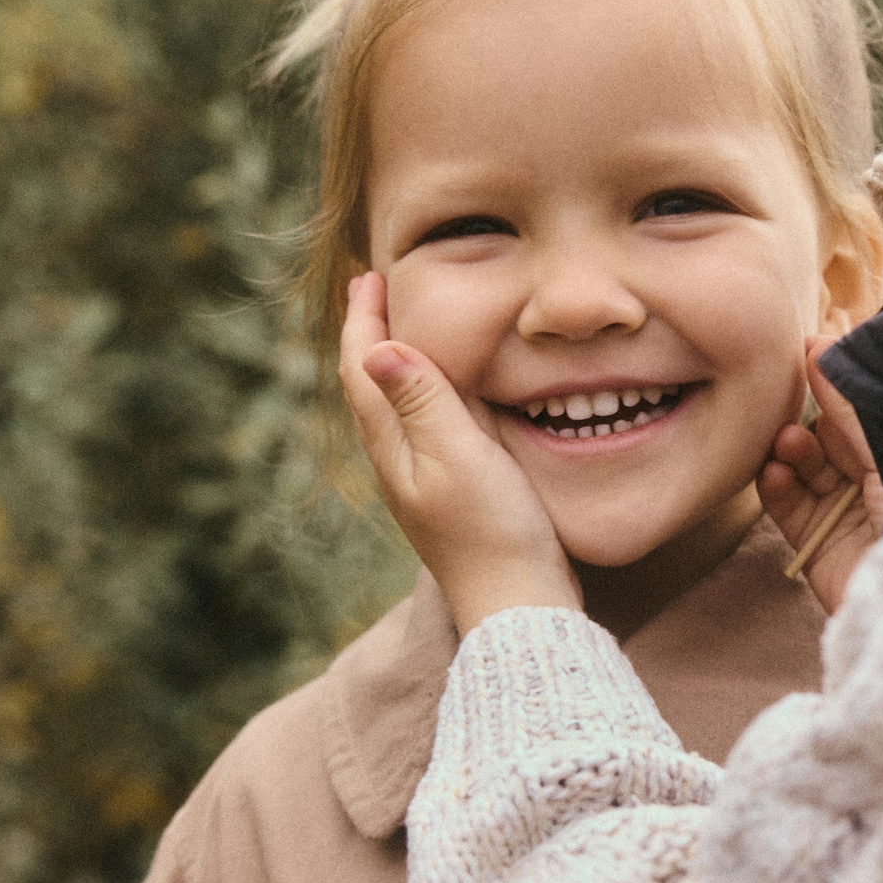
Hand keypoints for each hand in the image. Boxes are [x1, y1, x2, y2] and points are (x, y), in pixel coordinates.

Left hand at [339, 271, 579, 633]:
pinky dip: (425, 392)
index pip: (363, 369)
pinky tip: (450, 394)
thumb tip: (377, 347)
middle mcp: (399, 462)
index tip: (368, 275)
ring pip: (396, 408)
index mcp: (393, 447)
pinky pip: (425, 428)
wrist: (518, 607)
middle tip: (377, 288)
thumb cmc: (493, 532)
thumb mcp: (459, 456)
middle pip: (371, 385)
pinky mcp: (453, 496)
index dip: (364, 320)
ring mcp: (424, 482)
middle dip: (372, 333)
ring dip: (396, 361)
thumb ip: (423, 401)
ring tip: (407, 326)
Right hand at [759, 337, 882, 614]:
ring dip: (791, 449)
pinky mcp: (817, 546)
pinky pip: (787, 506)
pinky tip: (774, 471)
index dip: (836, 384)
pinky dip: (776, 485)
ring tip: (789, 442)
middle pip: (830, 435)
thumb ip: (852, 407)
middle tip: (789, 394)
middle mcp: (876, 482)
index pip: (864, 410)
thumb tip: (821, 348)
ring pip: (805, 467)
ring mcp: (845, 514)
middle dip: (810, 415)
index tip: (807, 350)